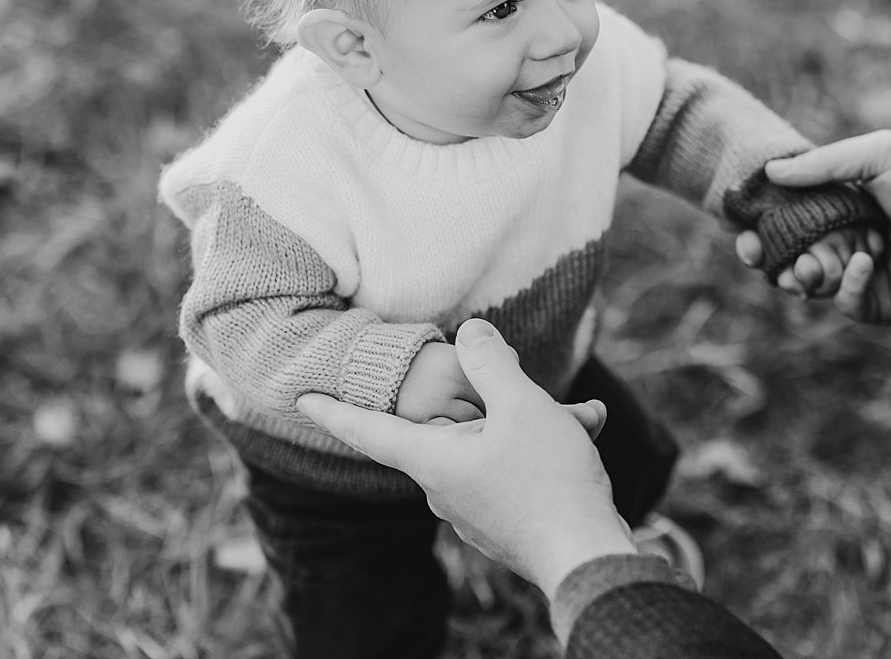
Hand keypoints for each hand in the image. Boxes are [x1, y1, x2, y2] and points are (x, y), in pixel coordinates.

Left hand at [299, 319, 635, 597]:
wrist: (588, 558)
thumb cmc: (549, 482)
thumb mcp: (522, 405)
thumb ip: (491, 362)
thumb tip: (471, 332)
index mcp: (433, 462)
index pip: (368, 432)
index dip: (334, 411)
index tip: (302, 400)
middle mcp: (444, 491)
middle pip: (456, 427)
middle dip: (498, 399)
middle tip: (533, 383)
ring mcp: (474, 511)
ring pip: (494, 446)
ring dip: (535, 424)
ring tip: (582, 417)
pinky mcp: (505, 523)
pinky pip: (512, 471)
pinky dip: (542, 448)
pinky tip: (583, 435)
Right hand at [736, 130, 890, 323]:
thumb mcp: (881, 156)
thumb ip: (825, 164)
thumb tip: (771, 171)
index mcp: (843, 205)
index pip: (789, 219)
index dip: (761, 228)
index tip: (742, 233)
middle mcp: (848, 239)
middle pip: (792, 255)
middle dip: (774, 257)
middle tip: (761, 256)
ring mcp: (863, 274)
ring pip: (812, 285)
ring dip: (806, 273)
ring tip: (814, 263)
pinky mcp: (881, 304)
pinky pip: (846, 303)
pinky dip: (848, 284)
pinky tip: (865, 262)